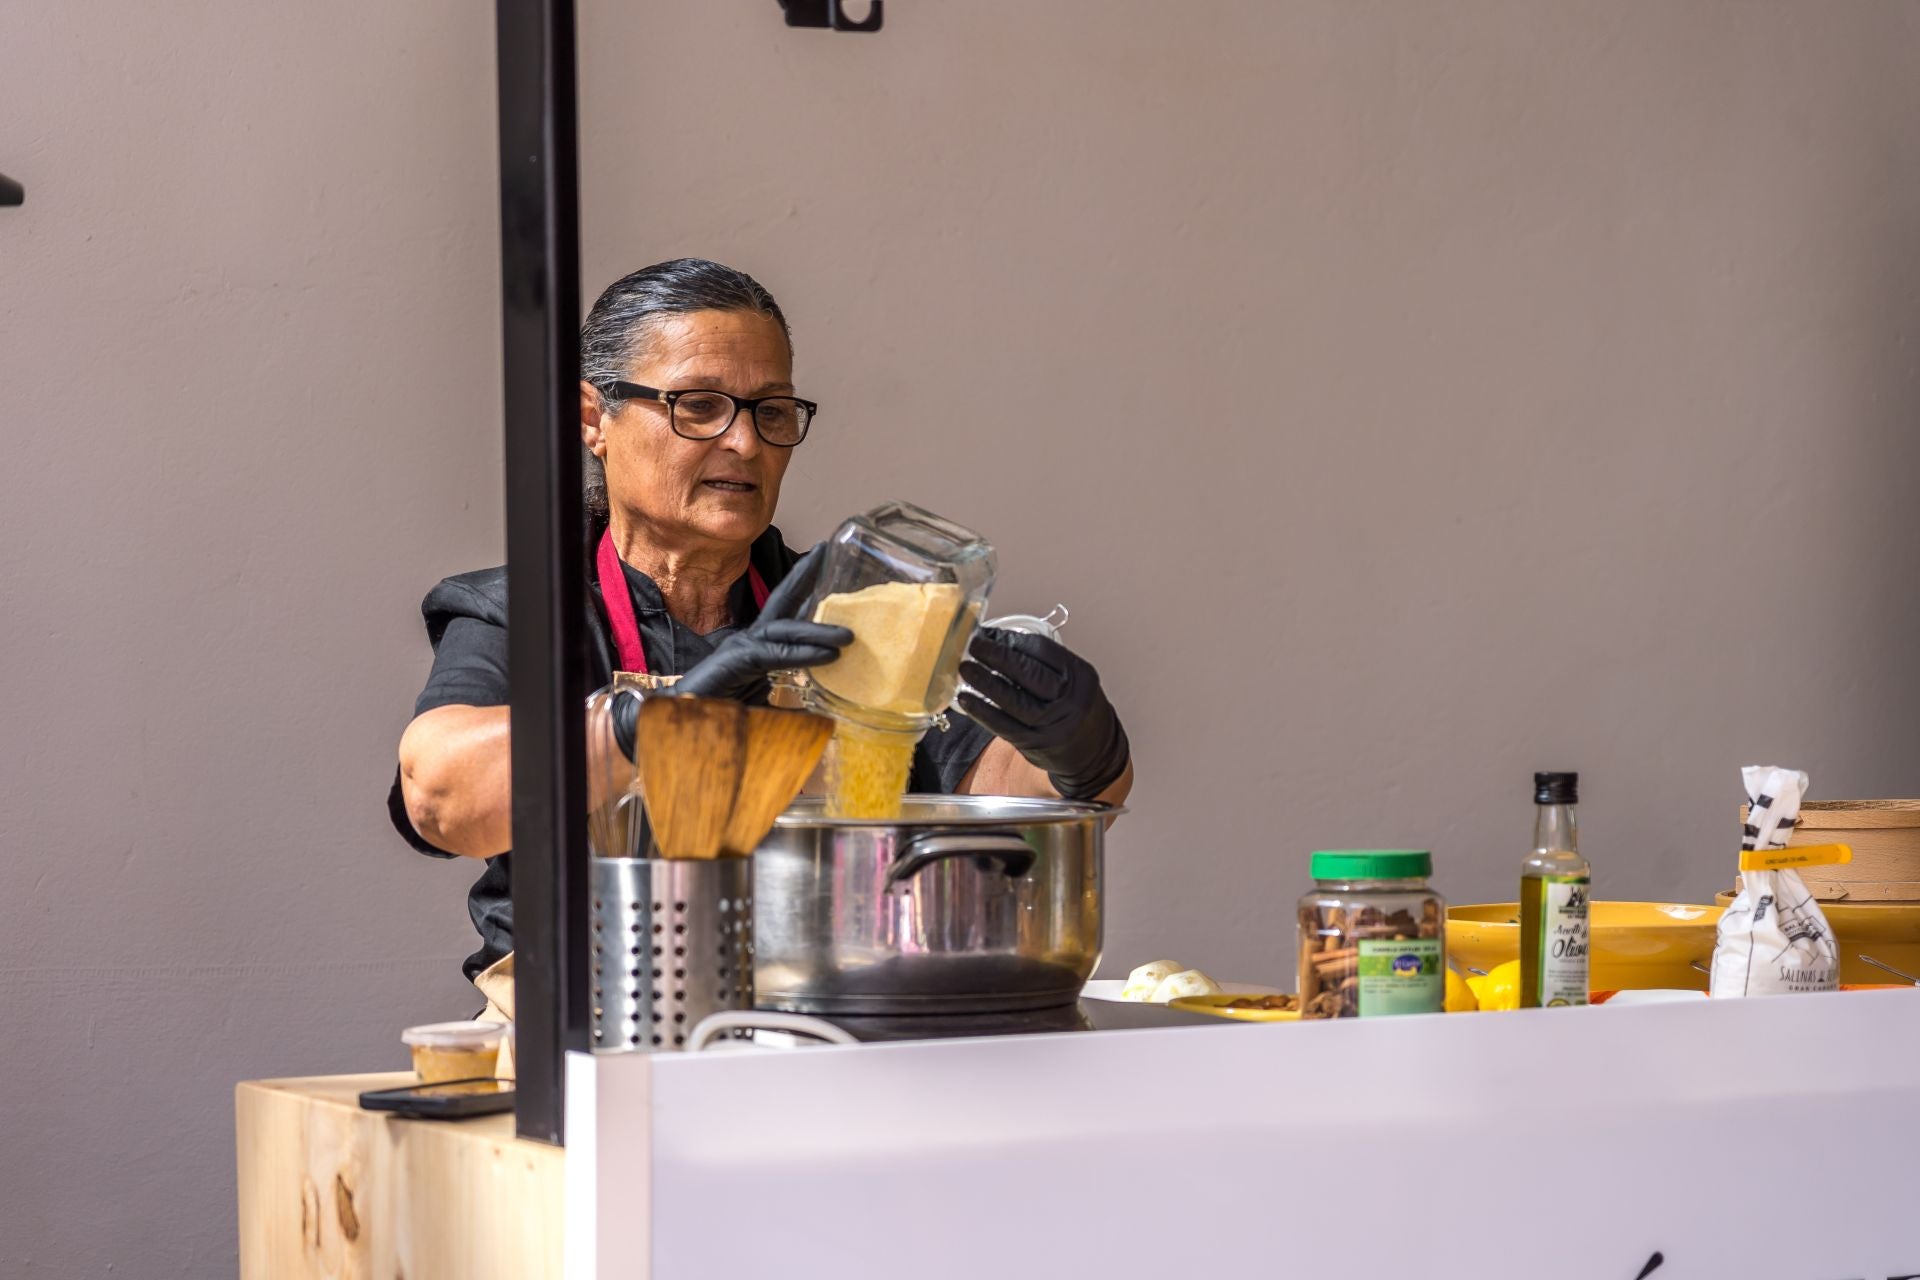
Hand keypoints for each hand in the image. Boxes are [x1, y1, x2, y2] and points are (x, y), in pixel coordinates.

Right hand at [610, 545, 850, 756]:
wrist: (683, 731)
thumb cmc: (720, 719)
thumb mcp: (765, 713)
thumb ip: (788, 711)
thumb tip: (818, 718)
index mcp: (757, 649)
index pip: (785, 615)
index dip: (803, 589)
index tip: (823, 564)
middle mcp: (748, 642)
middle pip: (781, 604)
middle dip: (804, 577)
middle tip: (826, 551)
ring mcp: (740, 649)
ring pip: (782, 629)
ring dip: (816, 629)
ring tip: (847, 635)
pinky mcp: (735, 663)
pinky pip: (773, 653)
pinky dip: (801, 653)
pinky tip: (826, 655)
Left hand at [956, 627, 1130, 800]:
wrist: (1094, 749)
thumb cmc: (1075, 705)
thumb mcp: (1070, 676)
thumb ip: (1037, 660)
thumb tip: (993, 638)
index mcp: (1078, 674)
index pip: (1042, 650)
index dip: (1011, 639)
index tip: (988, 633)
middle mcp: (1068, 699)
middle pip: (1029, 673)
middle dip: (997, 656)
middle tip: (974, 645)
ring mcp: (1052, 724)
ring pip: (1015, 701)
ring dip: (986, 682)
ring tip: (966, 668)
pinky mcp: (1035, 743)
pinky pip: (1004, 726)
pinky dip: (982, 712)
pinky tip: (966, 699)